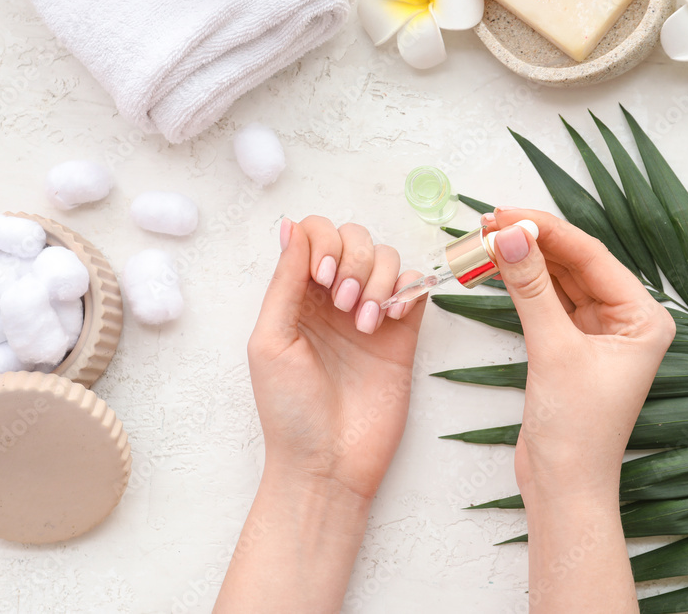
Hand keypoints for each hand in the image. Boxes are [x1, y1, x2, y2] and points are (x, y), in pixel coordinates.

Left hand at [215, 216, 425, 613]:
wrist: (328, 463)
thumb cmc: (289, 411)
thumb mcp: (271, 341)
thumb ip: (284, 281)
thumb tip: (291, 225)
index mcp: (296, 296)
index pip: (315, 235)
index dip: (323, 244)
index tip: (321, 280)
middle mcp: (333, 299)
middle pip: (355, 238)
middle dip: (354, 261)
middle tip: (344, 305)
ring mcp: (371, 314)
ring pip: (388, 258)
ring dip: (380, 280)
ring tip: (367, 323)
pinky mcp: (403, 335)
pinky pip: (417, 286)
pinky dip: (410, 290)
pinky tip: (394, 320)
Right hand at [486, 207, 673, 613]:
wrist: (563, 488)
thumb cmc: (577, 431)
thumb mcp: (553, 350)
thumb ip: (531, 289)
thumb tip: (510, 237)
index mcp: (643, 319)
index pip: (592, 257)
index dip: (547, 231)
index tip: (507, 214)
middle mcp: (625, 321)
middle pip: (574, 264)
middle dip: (532, 242)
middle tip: (489, 222)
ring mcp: (597, 334)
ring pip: (557, 281)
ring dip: (523, 261)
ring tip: (484, 238)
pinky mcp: (570, 347)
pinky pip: (546, 303)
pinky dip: (521, 286)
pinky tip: (497, 267)